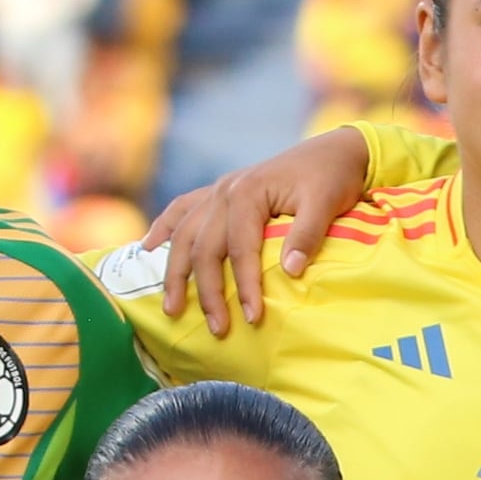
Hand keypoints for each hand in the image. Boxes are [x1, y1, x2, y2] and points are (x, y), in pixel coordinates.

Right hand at [136, 127, 376, 331]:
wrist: (334, 150)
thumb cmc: (332, 178)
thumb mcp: (326, 203)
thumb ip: (308, 235)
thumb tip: (291, 272)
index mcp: (248, 192)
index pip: (240, 248)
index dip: (245, 286)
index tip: (252, 318)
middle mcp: (224, 191)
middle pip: (204, 247)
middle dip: (207, 292)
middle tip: (217, 329)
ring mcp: (217, 191)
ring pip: (184, 234)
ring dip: (175, 273)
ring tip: (171, 308)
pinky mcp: (218, 192)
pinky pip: (181, 210)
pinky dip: (163, 229)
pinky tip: (146, 249)